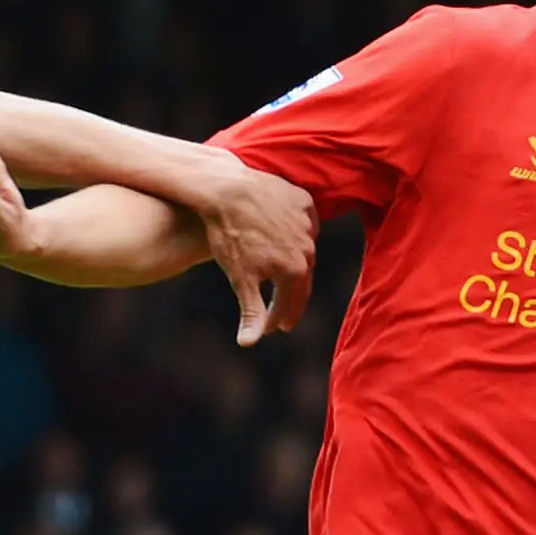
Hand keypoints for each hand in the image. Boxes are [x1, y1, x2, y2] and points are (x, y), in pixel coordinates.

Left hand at [194, 153, 316, 346]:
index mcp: (296, 270)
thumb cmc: (230, 236)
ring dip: (294, 264)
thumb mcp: (240, 279)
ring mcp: (307, 222)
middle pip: (301, 277)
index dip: (281, 317)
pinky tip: (287, 241)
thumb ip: (251, 313)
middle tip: (279, 309)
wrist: (227, 190)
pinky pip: (304, 222)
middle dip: (289, 296)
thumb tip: (249, 344)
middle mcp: (309, 247)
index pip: (293, 302)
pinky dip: (296, 234)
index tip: (274, 328)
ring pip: (304, 249)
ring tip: (283, 275)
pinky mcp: (302, 200)